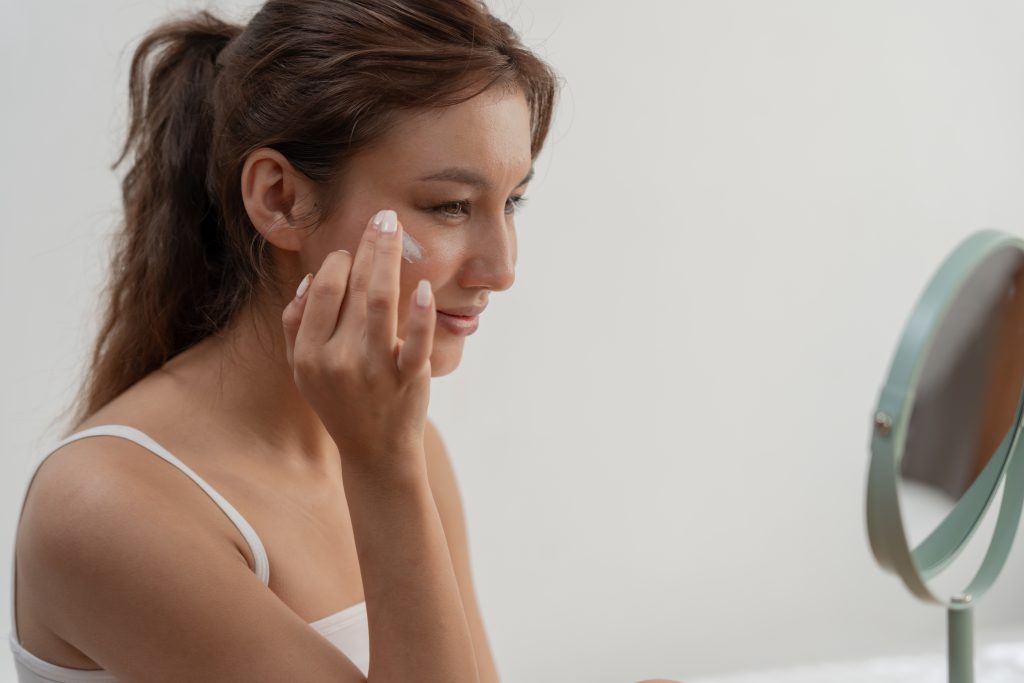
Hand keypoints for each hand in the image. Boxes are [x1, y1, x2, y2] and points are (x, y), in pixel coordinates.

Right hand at [281, 209, 435, 479]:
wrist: (375, 451)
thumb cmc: (339, 403)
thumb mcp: (303, 371)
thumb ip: (296, 327)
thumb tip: (309, 280)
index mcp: (309, 354)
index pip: (322, 293)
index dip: (337, 264)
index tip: (351, 249)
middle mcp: (338, 359)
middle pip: (352, 289)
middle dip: (368, 247)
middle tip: (383, 216)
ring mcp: (374, 369)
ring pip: (380, 304)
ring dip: (388, 261)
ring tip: (396, 229)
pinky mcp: (408, 378)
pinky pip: (415, 342)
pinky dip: (420, 315)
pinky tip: (425, 288)